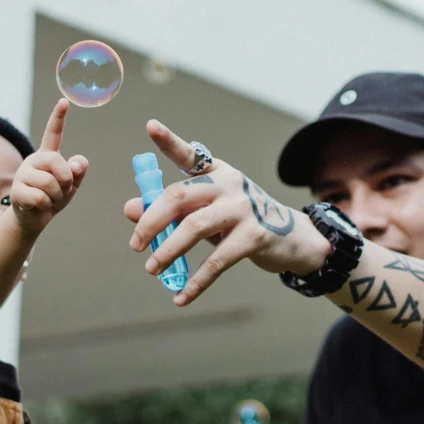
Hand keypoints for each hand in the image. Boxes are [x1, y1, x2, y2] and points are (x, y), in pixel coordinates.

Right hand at [10, 99, 89, 234]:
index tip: (63, 102)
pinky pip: (41, 197)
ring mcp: (23, 174)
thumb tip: (77, 163)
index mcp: (47, 156)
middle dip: (65, 179)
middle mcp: (33, 160)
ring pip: (49, 182)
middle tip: (62, 190)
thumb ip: (77, 171)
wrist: (34, 219)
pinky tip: (40, 206)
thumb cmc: (53, 198)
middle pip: (56, 161)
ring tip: (50, 199)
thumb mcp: (71, 184)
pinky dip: (46, 205)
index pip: (53, 133)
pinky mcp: (17, 191)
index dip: (58, 118)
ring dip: (56, 196)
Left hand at [122, 120, 330, 304]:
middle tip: (136, 244)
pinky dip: (196, 282)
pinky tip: (181, 297)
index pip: (190, 155)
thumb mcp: (206, 212)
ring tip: (152, 268)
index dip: (169, 142)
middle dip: (151, 221)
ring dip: (168, 251)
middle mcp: (229, 184)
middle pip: (179, 196)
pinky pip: (217, 261)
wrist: (293, 239)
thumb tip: (130, 209)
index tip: (150, 126)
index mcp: (217, 173)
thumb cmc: (241, 222)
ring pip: (193, 228)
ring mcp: (243, 208)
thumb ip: (171, 210)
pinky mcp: (254, 235)